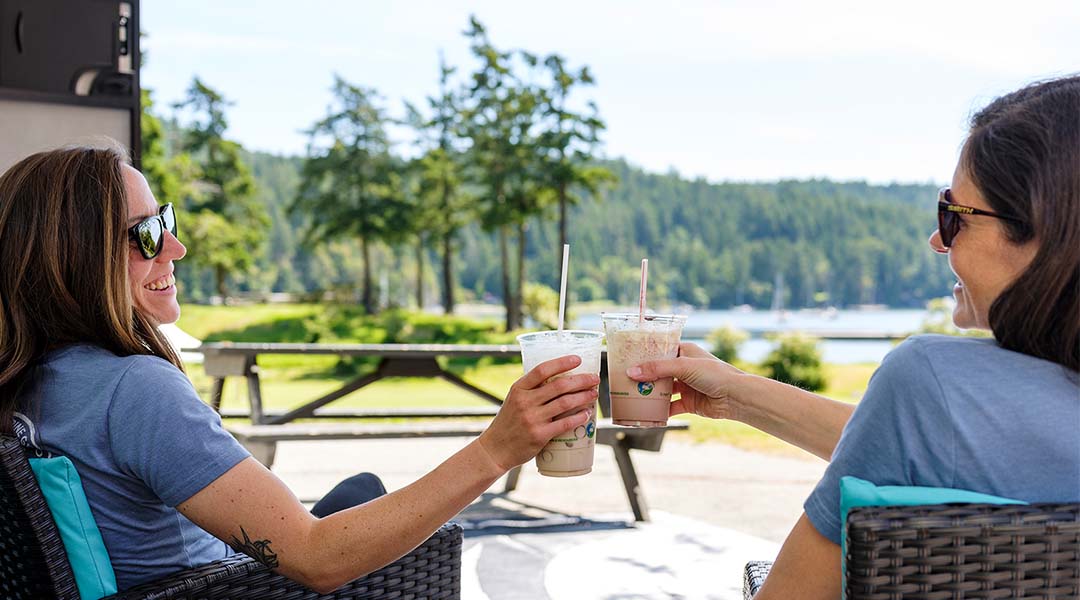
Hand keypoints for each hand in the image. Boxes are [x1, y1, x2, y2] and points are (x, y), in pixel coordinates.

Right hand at [478, 355, 598, 470]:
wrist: (495, 449)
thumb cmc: (508, 422)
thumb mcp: (514, 400)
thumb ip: (532, 390)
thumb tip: (560, 380)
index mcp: (519, 388)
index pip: (542, 370)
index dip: (562, 363)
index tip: (577, 359)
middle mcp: (525, 401)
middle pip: (559, 386)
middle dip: (581, 380)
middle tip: (594, 378)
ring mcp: (532, 418)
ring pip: (565, 403)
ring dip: (583, 397)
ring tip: (594, 393)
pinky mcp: (539, 435)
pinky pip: (564, 424)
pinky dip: (579, 417)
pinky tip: (587, 414)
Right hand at [626, 342, 746, 419]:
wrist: (736, 397)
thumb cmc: (715, 374)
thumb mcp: (683, 366)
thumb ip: (657, 369)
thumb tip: (632, 372)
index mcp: (685, 351)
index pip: (660, 350)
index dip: (645, 354)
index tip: (627, 357)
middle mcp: (684, 367)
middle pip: (659, 371)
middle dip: (644, 376)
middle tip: (625, 379)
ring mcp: (686, 386)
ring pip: (663, 390)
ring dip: (650, 394)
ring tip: (632, 396)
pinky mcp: (689, 402)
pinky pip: (670, 407)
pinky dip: (660, 411)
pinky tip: (648, 414)